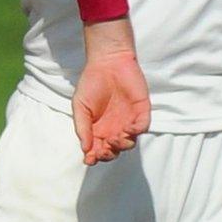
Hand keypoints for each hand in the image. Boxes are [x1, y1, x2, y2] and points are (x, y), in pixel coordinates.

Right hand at [72, 18, 150, 164]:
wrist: (107, 62)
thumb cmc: (91, 83)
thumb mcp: (80, 106)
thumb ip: (82, 128)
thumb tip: (85, 149)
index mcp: (98, 130)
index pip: (97, 150)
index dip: (94, 157)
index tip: (89, 159)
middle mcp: (114, 129)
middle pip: (113, 151)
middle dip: (108, 154)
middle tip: (103, 149)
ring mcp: (129, 121)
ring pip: (129, 143)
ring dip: (122, 145)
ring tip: (114, 138)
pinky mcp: (141, 112)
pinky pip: (142, 127)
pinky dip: (136, 131)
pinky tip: (128, 129)